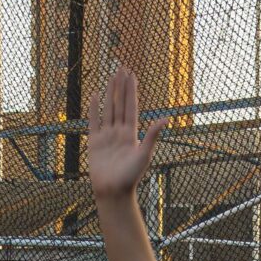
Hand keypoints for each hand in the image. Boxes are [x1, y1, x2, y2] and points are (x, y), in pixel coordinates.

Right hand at [85, 64, 165, 201]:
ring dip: (110, 93)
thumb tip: (166, 118)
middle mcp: (120, 132)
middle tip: (122, 68)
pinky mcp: (95, 142)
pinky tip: (95, 96)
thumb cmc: (130, 177)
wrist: (113, 192)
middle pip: (120, 104)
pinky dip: (94, 109)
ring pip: (108, 109)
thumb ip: (153, 136)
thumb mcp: (144, 155)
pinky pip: (94, 122)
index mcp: (132, 134)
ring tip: (111, 77)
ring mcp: (107, 136)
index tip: (132, 75)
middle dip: (122, 86)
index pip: (131, 107)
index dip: (131, 91)